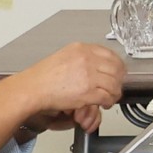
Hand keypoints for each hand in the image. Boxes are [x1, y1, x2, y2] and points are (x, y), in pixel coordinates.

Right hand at [8, 39, 127, 127]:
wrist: (33, 88)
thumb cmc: (44, 76)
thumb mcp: (64, 56)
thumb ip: (83, 57)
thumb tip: (97, 65)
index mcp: (82, 49)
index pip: (111, 54)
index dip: (118, 65)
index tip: (118, 72)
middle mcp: (87, 59)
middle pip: (116, 68)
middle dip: (119, 79)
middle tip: (116, 86)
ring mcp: (88, 75)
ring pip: (114, 83)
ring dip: (115, 92)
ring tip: (110, 97)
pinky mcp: (88, 92)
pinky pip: (107, 96)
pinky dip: (109, 101)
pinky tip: (104, 103)